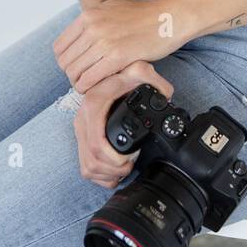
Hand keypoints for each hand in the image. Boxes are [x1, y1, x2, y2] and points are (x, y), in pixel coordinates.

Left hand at [53, 0, 186, 92]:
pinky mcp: (118, 56)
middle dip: (72, 75)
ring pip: (75, 73)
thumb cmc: (144, 15)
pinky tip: (99, 88)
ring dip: (80, 83)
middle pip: (65, 62)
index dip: (65, 62)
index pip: (59, 47)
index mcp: (88, 16)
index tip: (76, 68)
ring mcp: (104, 41)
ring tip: (92, 86)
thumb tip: (80, 39)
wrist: (169, 17)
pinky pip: (91, 79)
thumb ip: (93, 22)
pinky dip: (90, 88)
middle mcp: (92, 27)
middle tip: (84, 80)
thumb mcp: (111, 9)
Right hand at [74, 61, 175, 188]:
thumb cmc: (122, 76)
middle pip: (92, 159)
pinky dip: (100, 176)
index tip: (128, 160)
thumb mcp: (138, 71)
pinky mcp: (81, 139)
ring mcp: (81, 131)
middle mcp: (83, 119)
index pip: (96, 142)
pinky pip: (85, 167)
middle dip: (114, 169)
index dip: (113, 158)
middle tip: (130, 164)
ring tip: (124, 168)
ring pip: (88, 167)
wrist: (108, 75)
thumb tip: (166, 95)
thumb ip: (153, 79)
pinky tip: (113, 170)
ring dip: (107, 174)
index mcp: (93, 105)